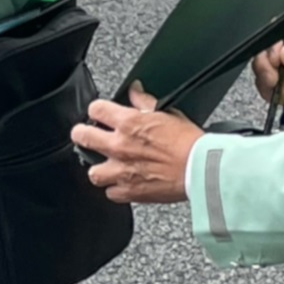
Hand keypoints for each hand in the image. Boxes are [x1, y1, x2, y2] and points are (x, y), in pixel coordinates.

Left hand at [70, 85, 201, 204]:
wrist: (202, 169)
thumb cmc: (189, 143)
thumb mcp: (167, 113)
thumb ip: (145, 103)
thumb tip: (135, 91)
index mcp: (128, 123)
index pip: (95, 109)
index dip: (96, 110)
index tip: (99, 114)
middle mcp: (119, 146)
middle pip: (82, 137)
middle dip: (82, 134)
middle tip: (87, 136)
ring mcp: (122, 171)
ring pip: (92, 172)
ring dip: (99, 168)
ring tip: (107, 165)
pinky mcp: (130, 192)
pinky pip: (111, 193)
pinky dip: (116, 189)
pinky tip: (123, 183)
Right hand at [251, 21, 283, 124]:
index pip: (283, 32)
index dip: (275, 44)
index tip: (276, 58)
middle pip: (268, 49)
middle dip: (266, 62)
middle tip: (273, 75)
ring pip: (264, 66)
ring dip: (265, 77)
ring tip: (276, 86)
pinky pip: (266, 85)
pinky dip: (268, 91)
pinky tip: (281, 95)